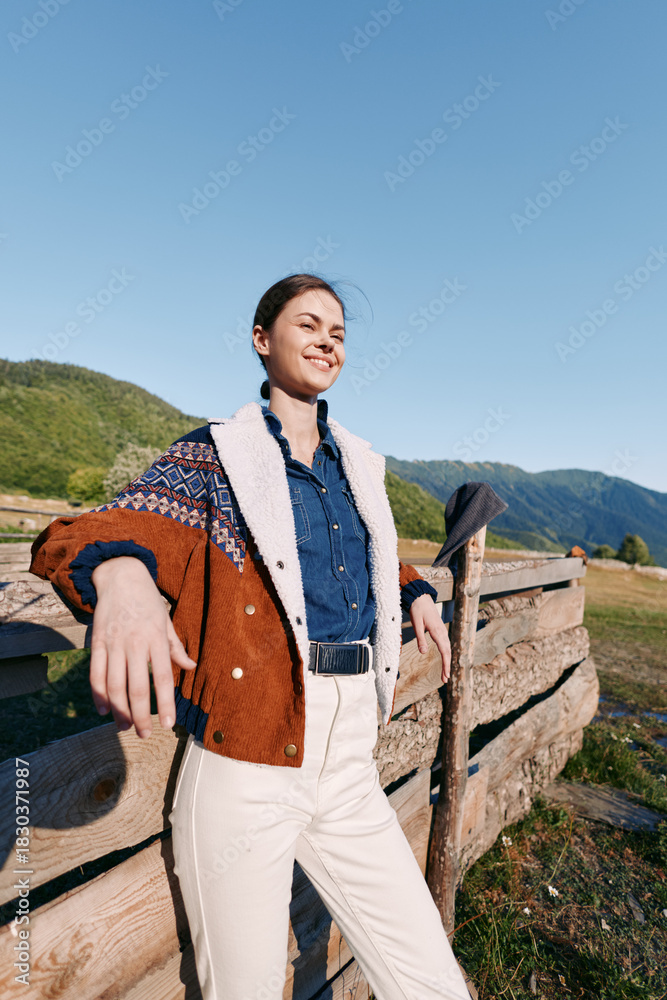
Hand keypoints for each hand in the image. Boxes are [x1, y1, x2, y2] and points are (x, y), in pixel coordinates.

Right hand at [90, 556, 195, 737]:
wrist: (120, 576)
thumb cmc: (148, 600)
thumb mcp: (166, 620)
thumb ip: (176, 647)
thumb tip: (191, 668)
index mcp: (156, 638)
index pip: (163, 677)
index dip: (166, 702)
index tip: (169, 724)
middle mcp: (134, 642)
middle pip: (136, 687)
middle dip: (141, 715)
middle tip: (145, 734)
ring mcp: (113, 643)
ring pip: (114, 685)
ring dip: (119, 710)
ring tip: (125, 727)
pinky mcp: (96, 642)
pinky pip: (96, 673)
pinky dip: (99, 695)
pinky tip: (104, 710)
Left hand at [409, 593, 451, 683]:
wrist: (421, 597)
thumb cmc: (417, 609)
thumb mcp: (416, 624)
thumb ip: (420, 638)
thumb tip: (423, 653)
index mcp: (438, 632)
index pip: (444, 651)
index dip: (445, 665)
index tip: (445, 676)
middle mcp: (442, 632)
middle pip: (448, 652)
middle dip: (447, 666)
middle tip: (445, 680)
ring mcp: (442, 630)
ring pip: (447, 648)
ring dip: (447, 661)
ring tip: (444, 674)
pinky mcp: (440, 629)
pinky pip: (445, 644)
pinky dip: (446, 654)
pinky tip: (444, 659)